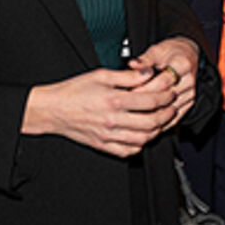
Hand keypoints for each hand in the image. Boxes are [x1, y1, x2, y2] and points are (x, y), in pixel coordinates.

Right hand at [22, 66, 177, 156]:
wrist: (52, 109)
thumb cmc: (74, 91)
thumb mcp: (102, 75)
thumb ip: (128, 76)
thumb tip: (149, 73)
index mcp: (114, 100)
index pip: (151, 101)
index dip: (166, 96)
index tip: (170, 92)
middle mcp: (113, 120)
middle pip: (151, 122)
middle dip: (167, 114)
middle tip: (172, 107)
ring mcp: (108, 136)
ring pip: (143, 139)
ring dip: (157, 130)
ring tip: (161, 120)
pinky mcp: (103, 145)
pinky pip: (128, 151)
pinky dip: (140, 144)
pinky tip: (143, 135)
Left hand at [128, 36, 199, 130]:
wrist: (187, 56)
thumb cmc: (170, 53)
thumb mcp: (157, 50)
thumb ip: (145, 59)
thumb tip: (133, 64)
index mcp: (183, 64)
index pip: (162, 82)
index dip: (143, 89)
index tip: (127, 93)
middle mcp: (189, 80)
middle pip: (165, 97)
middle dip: (144, 103)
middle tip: (126, 108)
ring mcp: (190, 93)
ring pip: (169, 110)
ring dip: (151, 115)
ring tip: (133, 116)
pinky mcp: (189, 103)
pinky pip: (174, 118)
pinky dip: (160, 122)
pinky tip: (145, 123)